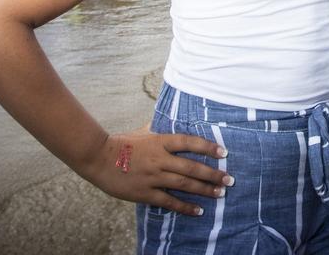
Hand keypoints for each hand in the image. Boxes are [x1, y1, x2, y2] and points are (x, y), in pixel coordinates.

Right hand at [87, 127, 231, 214]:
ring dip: (204, 189)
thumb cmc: (121, 142)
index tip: (224, 152)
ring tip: (220, 193)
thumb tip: (169, 119)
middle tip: (229, 179)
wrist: (98, 158)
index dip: (208, 147)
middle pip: (192, 167)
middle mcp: (159, 159)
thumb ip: (158, 128)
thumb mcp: (142, 132)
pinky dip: (185, 207)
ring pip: (184, 184)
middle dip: (213, 174)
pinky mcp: (145, 192)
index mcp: (160, 141)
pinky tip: (198, 210)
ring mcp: (153, 176)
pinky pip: (169, 201)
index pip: (189, 142)